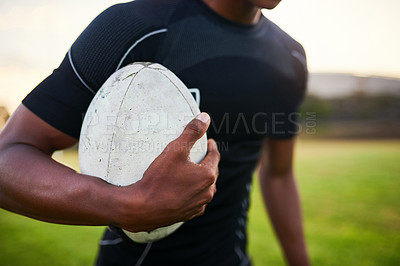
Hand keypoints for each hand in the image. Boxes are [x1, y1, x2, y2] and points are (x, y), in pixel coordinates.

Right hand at [117, 113, 219, 231]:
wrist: (142, 208)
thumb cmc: (158, 179)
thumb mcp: (175, 150)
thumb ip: (191, 132)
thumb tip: (205, 117)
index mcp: (207, 176)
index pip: (215, 156)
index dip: (212, 147)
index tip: (209, 142)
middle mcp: (207, 193)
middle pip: (212, 173)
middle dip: (208, 162)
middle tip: (202, 155)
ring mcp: (198, 206)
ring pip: (205, 189)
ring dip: (202, 179)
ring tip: (193, 171)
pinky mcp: (188, 215)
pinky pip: (195, 201)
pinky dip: (193, 193)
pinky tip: (185, 189)